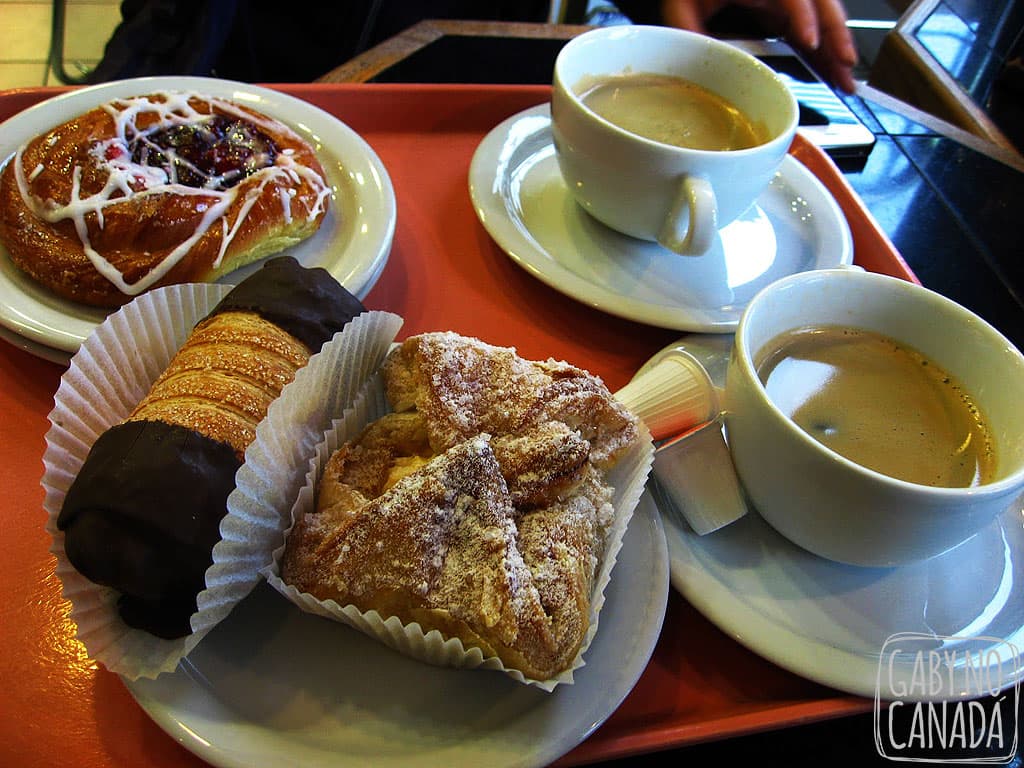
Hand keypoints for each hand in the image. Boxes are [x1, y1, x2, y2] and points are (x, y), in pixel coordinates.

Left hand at [659, 0, 858, 93]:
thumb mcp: (683, 4)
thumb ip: (688, 28)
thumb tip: (694, 59)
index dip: (804, 18)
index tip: (810, 41)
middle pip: (820, 7)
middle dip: (835, 37)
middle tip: (844, 66)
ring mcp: (784, 3)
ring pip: (821, 21)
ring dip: (834, 50)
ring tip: (845, 80)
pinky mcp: (783, 14)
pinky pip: (809, 32)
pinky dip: (821, 54)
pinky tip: (829, 74)